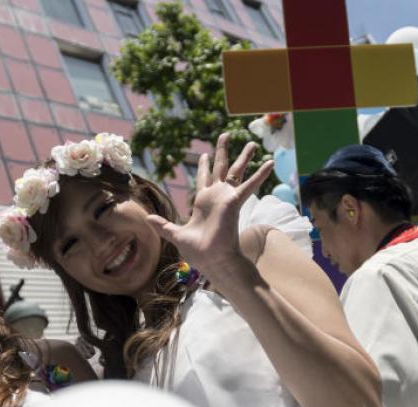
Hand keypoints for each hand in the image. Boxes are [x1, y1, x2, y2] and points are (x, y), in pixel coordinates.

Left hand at [145, 133, 272, 276]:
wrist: (212, 261)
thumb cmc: (198, 252)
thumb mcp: (176, 234)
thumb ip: (163, 225)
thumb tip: (147, 218)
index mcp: (203, 202)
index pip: (204, 178)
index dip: (204, 166)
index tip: (205, 154)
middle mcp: (216, 197)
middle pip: (220, 168)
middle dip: (222, 152)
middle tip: (225, 135)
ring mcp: (226, 198)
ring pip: (236, 171)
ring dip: (244, 157)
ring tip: (252, 143)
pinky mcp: (234, 202)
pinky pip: (250, 185)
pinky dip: (260, 174)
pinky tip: (270, 162)